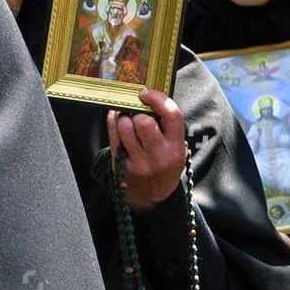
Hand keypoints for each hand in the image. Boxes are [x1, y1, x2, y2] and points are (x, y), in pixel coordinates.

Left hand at [108, 90, 187, 216]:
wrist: (153, 196)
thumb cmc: (164, 162)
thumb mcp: (175, 147)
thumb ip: (166, 125)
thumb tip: (146, 97)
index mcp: (176, 147)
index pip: (172, 115)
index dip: (158, 99)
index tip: (147, 93)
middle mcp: (159, 156)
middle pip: (144, 121)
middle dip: (138, 112)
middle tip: (137, 112)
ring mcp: (139, 163)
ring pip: (125, 126)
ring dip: (123, 117)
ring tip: (127, 118)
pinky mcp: (122, 167)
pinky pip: (113, 136)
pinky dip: (114, 123)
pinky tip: (118, 122)